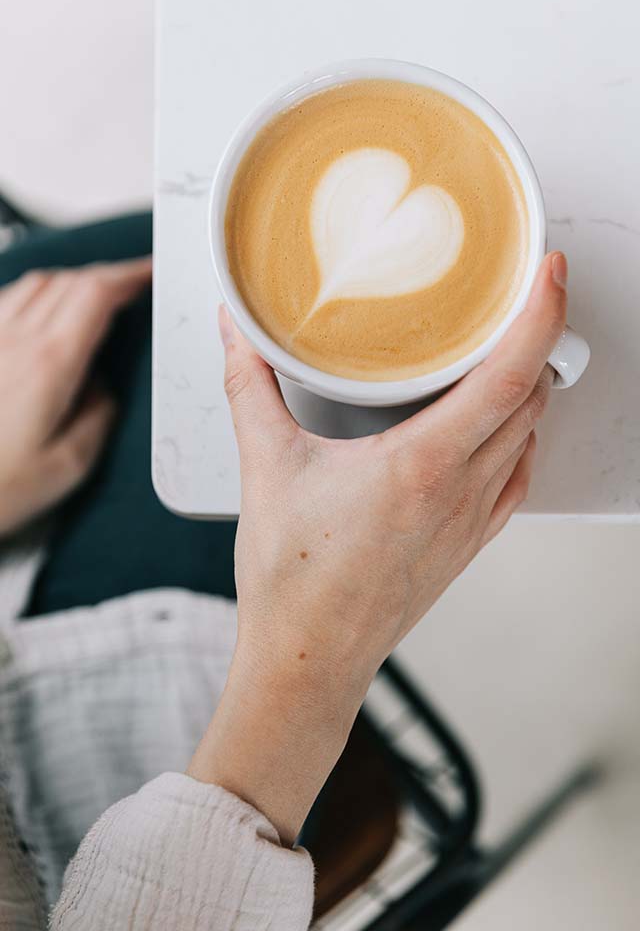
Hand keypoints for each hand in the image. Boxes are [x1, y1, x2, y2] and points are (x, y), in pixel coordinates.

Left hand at [0, 257, 150, 536]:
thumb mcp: (70, 465)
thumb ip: (99, 415)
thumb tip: (103, 386)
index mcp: (49, 365)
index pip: (96, 295)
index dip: (129, 275)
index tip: (150, 273)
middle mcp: (15, 342)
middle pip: (68, 281)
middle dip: (107, 276)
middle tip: (132, 284)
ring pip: (35, 285)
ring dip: (72, 281)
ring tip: (93, 296)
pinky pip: (5, 302)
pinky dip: (35, 295)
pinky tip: (41, 313)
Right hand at [188, 251, 566, 842]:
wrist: (309, 657)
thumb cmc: (293, 577)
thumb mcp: (266, 466)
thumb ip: (251, 385)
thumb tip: (238, 329)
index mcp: (423, 463)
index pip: (510, 373)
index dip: (540, 314)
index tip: (549, 272)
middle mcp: (462, 489)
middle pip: (532, 396)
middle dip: (537, 337)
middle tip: (520, 296)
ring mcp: (472, 520)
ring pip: (529, 435)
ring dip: (529, 386)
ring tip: (506, 351)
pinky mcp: (469, 543)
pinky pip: (517, 478)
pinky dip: (519, 438)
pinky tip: (496, 427)